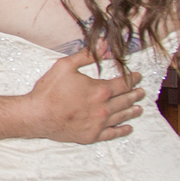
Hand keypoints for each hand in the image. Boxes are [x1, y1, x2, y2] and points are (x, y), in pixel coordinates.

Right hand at [22, 44, 145, 143]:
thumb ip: (87, 55)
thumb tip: (105, 44)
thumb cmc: (49, 90)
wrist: (37, 115)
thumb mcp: (65, 65)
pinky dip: (122, 130)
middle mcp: (103, 108)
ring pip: (121, 116)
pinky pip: (112, 133)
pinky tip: (128, 128)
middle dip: (135, 95)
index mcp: (99, 90)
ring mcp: (99, 123)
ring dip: (132, 111)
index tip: (138, 77)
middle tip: (142, 92)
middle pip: (125, 100)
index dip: (132, 79)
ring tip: (139, 109)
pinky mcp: (92, 135)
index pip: (122, 84)